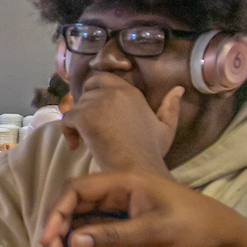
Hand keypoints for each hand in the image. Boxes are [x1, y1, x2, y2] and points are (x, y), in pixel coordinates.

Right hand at [36, 166, 246, 246]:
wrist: (221, 239)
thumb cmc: (192, 226)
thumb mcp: (153, 231)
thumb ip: (112, 235)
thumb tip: (72, 242)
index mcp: (124, 180)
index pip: (77, 189)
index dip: (57, 212)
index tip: (49, 240)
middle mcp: (119, 188)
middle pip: (76, 202)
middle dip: (58, 227)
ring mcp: (122, 205)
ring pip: (83, 216)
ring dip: (67, 236)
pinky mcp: (127, 220)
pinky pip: (96, 226)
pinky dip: (83, 239)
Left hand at [61, 74, 182, 174]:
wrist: (136, 168)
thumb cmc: (150, 152)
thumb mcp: (166, 128)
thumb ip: (170, 107)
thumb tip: (179, 89)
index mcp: (131, 92)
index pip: (104, 78)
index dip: (95, 89)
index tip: (95, 107)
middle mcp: (114, 92)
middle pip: (88, 89)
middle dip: (84, 104)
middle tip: (86, 122)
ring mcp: (98, 103)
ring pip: (76, 105)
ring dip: (77, 121)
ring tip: (83, 139)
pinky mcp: (85, 116)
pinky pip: (67, 118)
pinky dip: (68, 131)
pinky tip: (76, 145)